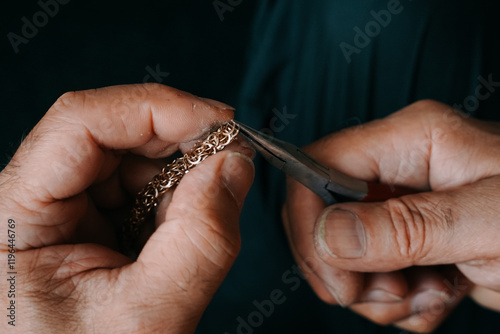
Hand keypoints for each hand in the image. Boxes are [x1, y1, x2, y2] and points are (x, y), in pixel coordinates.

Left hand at [0, 84, 253, 333]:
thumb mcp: (149, 316)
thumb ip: (201, 237)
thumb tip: (236, 163)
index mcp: (13, 215)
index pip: (80, 122)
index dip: (157, 109)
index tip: (222, 123)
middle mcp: (31, 199)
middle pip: (111, 132)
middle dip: (180, 142)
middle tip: (232, 165)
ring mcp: (61, 207)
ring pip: (133, 157)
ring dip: (181, 176)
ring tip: (201, 218)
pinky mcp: (89, 219)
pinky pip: (141, 185)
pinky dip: (177, 198)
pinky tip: (183, 228)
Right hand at [283, 100, 499, 331]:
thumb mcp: (492, 224)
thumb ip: (407, 228)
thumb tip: (328, 236)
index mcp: (412, 140)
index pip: (319, 165)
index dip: (310, 221)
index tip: (336, 277)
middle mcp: (399, 169)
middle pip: (324, 215)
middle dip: (345, 268)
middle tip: (389, 294)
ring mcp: (403, 207)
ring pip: (345, 254)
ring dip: (378, 292)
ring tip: (431, 295)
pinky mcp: (411, 241)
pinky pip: (374, 276)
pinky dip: (399, 302)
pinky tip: (440, 297)